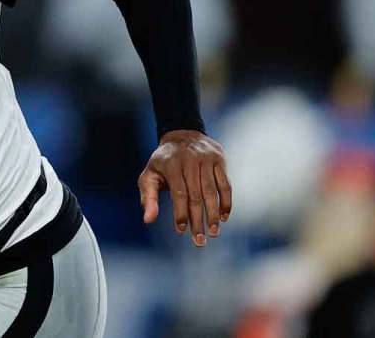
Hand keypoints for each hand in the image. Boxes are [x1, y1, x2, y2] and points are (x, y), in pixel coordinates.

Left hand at [137, 130, 231, 246]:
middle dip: (198, 219)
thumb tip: (148, 220)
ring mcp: (207, 159)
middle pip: (196, 195)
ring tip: (213, 232)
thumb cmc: (163, 162)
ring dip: (214, 214)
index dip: (181, 213)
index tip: (181, 230)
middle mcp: (190, 160)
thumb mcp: (149, 175)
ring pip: (212, 191)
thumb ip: (148, 197)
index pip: (178, 193)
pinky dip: (226, 202)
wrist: (182, 135)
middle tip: (200, 240)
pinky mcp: (220, 160)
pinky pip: (225, 184)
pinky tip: (224, 217)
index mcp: (171, 164)